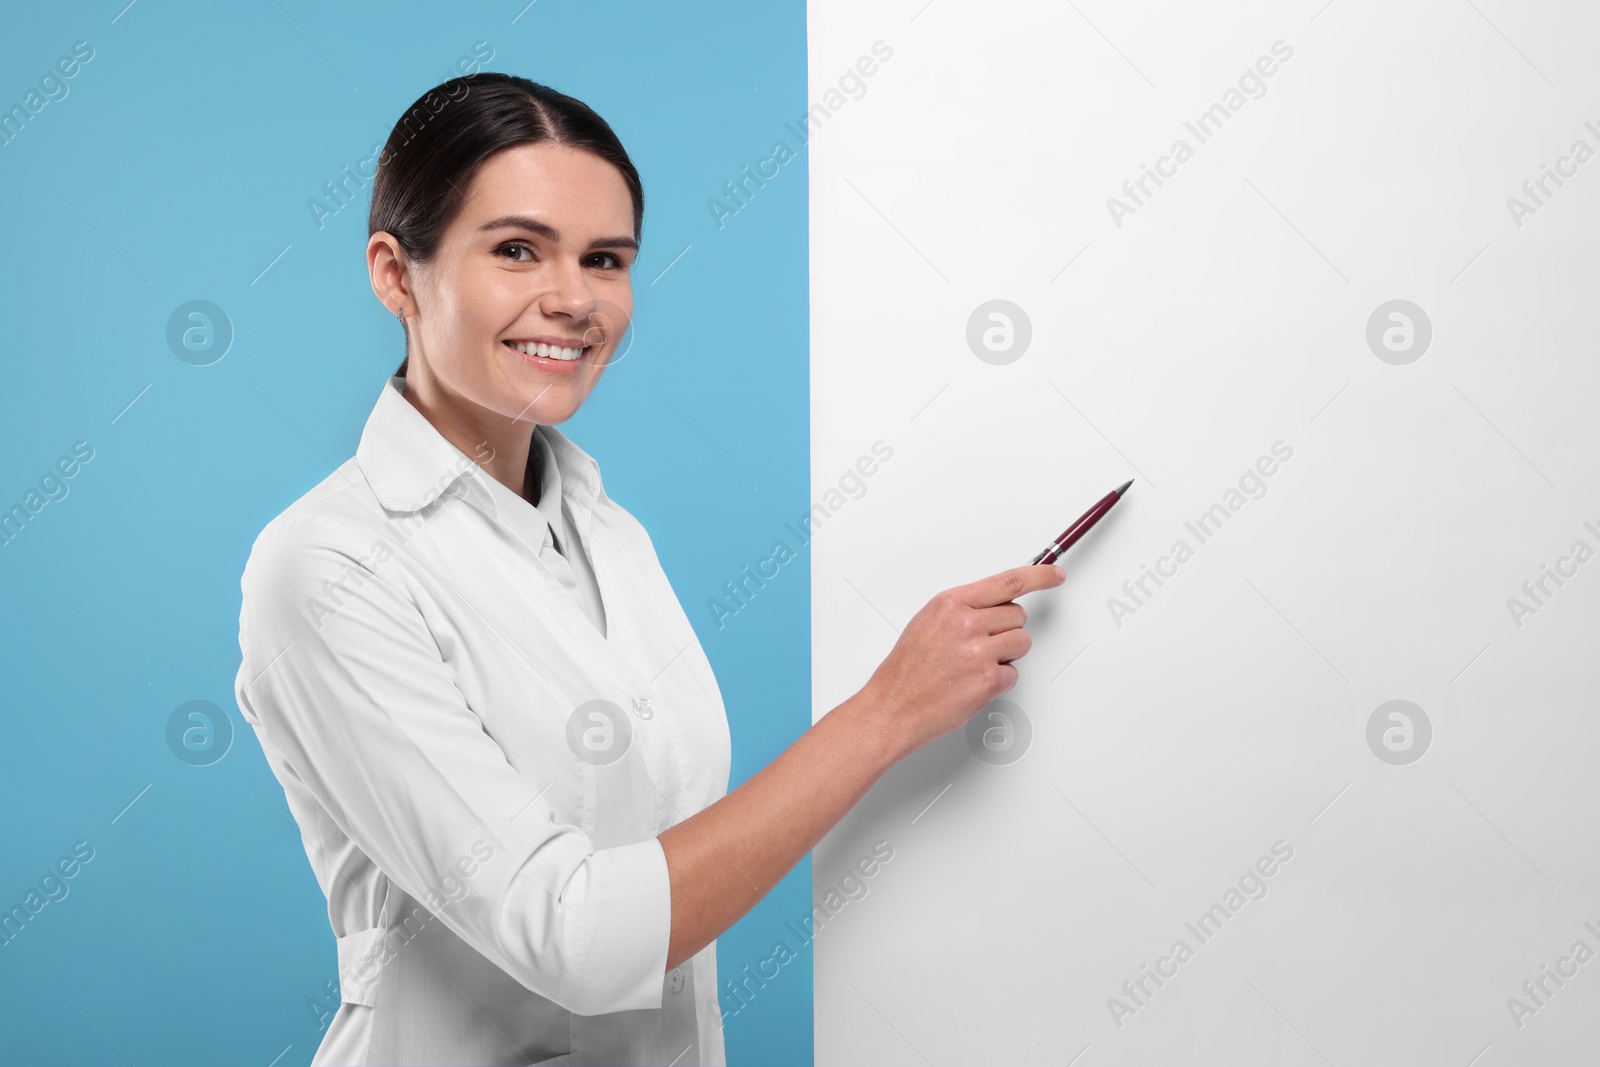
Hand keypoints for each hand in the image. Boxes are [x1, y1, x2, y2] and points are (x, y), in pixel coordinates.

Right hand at [855, 564, 1064, 761]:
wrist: (892, 706)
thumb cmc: (907, 668)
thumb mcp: (928, 621)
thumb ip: (964, 608)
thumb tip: (996, 603)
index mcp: (951, 603)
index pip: (1008, 581)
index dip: (1039, 576)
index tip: (1055, 574)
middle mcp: (966, 623)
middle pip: (1018, 615)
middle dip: (1007, 630)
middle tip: (981, 645)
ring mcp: (979, 652)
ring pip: (1022, 643)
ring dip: (1006, 655)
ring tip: (974, 665)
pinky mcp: (988, 681)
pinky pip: (1014, 674)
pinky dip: (999, 681)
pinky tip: (972, 683)